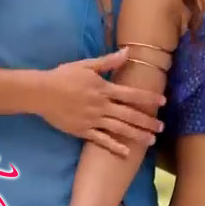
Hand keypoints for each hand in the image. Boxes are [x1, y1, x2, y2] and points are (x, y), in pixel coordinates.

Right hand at [37, 49, 165, 156]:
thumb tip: (127, 52)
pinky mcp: (83, 131)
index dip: (148, 98)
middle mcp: (101, 106)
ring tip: (151, 140)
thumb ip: (108, 61)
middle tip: (162, 127)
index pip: (131, 94)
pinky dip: (115, 147)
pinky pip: (102, 140)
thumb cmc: (64, 76)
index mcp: (104, 89)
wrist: (41, 93)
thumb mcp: (86, 65)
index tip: (163, 102)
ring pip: (119, 129)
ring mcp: (93, 120)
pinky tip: (126, 153)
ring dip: (137, 135)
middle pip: (129, 115)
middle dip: (147, 121)